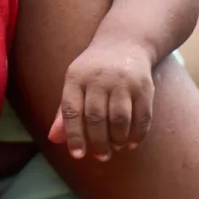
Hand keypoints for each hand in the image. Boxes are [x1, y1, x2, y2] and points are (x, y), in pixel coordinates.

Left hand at [47, 33, 155, 159]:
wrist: (124, 42)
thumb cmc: (93, 70)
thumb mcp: (75, 83)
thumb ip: (65, 112)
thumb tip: (53, 139)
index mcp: (77, 77)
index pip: (71, 110)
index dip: (74, 135)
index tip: (77, 155)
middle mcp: (99, 78)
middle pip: (96, 117)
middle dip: (98, 142)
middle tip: (101, 156)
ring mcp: (123, 82)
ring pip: (120, 119)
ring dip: (117, 139)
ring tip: (115, 147)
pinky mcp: (144, 87)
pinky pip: (142, 117)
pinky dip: (137, 135)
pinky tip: (131, 142)